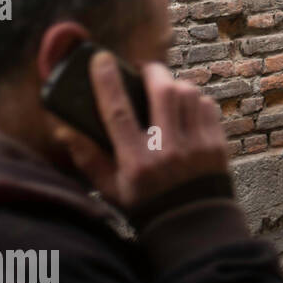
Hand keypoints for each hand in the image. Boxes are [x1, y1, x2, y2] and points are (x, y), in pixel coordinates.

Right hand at [61, 52, 228, 212]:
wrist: (193, 223)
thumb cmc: (145, 203)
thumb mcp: (109, 187)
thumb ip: (87, 158)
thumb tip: (65, 129)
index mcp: (136, 161)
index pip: (118, 112)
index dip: (107, 81)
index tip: (101, 59)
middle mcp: (168, 150)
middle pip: (163, 92)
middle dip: (152, 71)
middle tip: (144, 69)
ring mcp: (197, 146)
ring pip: (189, 94)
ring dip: (175, 85)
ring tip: (165, 89)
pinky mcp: (217, 144)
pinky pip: (208, 106)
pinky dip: (196, 100)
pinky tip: (187, 107)